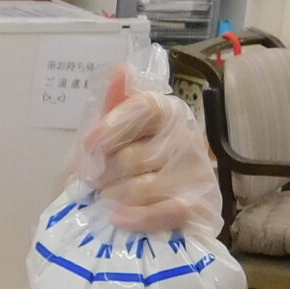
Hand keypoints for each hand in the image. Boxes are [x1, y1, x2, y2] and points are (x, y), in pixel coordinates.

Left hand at [71, 68, 220, 236]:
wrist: (160, 206)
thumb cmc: (131, 163)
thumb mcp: (116, 133)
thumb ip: (115, 104)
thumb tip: (121, 70)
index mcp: (169, 111)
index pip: (146, 109)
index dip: (114, 126)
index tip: (88, 144)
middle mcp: (189, 137)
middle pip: (136, 155)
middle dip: (104, 173)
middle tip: (92, 181)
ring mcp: (197, 174)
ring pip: (143, 187)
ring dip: (114, 196)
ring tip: (105, 198)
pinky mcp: (201, 207)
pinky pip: (162, 213)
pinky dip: (136, 217)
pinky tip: (117, 218)